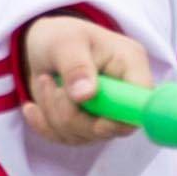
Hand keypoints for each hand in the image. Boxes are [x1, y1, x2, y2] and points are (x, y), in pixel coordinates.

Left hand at [19, 14, 153, 145]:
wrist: (43, 46)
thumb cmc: (60, 36)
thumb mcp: (65, 42)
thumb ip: (76, 66)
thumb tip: (85, 96)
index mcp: (130, 66)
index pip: (143, 103)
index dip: (121, 117)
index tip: (95, 117)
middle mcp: (123, 94)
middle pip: (109, 127)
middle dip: (71, 112)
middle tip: (48, 82)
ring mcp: (105, 114)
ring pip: (82, 135)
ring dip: (53, 113)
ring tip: (44, 81)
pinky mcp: (86, 126)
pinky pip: (65, 139)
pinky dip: (44, 124)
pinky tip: (33, 106)